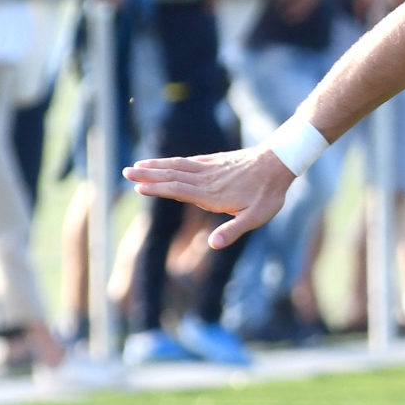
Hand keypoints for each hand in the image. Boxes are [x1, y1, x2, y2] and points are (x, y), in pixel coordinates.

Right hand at [121, 145, 296, 249]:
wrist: (279, 163)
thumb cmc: (268, 194)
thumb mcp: (256, 218)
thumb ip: (233, 231)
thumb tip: (214, 245)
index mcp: (211, 194)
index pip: (178, 189)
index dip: (158, 188)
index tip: (138, 187)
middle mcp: (206, 179)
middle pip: (172, 175)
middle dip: (148, 175)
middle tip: (125, 172)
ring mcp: (210, 167)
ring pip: (178, 165)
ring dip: (156, 165)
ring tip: (137, 165)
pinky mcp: (216, 160)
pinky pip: (189, 160)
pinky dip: (174, 161)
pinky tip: (167, 162)